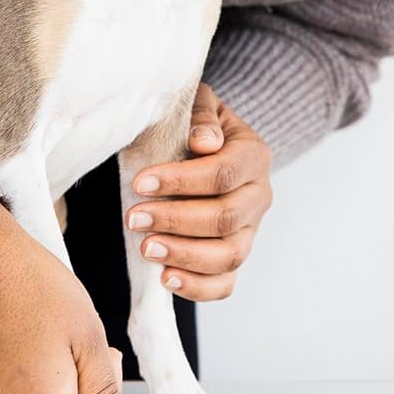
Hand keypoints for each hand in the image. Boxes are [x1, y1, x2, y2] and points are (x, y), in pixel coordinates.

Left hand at [124, 82, 272, 300]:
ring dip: (184, 255)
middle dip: (175, 221)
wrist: (206, 145)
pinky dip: (197, 288)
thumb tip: (203, 142)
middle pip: (225, 219)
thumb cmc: (195, 125)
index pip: (223, 174)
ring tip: (146, 248)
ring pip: (229, 256)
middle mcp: (259, 196)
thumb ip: (201, 116)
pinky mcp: (235, 257)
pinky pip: (225, 284)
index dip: (181, 182)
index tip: (140, 183)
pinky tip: (165, 278)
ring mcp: (250, 231)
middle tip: (134, 218)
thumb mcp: (198, 105)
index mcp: (254, 156)